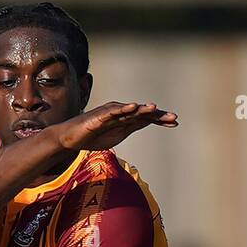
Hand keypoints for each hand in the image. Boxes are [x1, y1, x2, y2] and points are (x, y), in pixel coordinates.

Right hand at [57, 101, 178, 154]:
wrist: (71, 138)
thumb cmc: (93, 136)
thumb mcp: (117, 135)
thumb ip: (131, 127)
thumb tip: (146, 121)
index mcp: (125, 119)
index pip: (146, 118)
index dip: (160, 120)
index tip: (175, 123)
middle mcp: (120, 112)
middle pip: (142, 113)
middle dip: (157, 115)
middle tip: (173, 117)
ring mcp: (110, 113)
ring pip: (129, 110)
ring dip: (142, 109)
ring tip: (155, 108)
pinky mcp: (98, 116)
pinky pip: (112, 112)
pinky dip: (123, 109)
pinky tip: (133, 107)